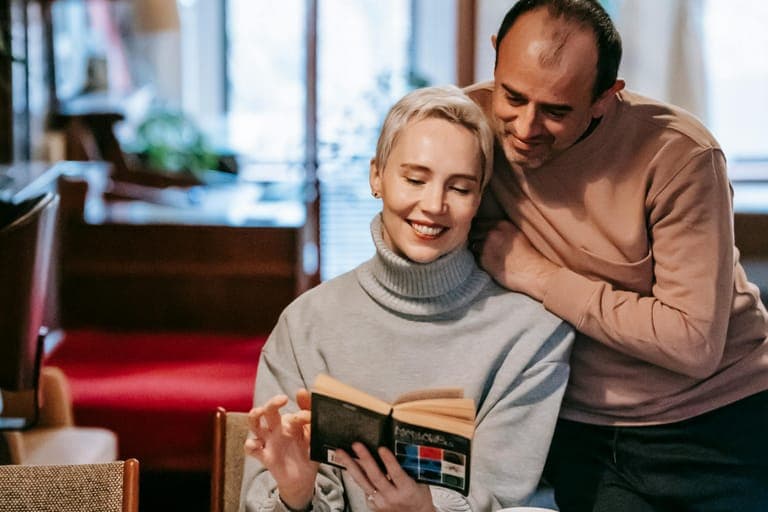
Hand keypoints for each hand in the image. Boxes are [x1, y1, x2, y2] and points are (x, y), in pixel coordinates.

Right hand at [244, 389, 316, 509]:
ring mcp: (270, 442)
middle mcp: (278, 429)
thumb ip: (311, 416)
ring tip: (259, 412)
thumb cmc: (308, 453)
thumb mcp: (314, 435)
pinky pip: (251, 448)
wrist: (303, 479)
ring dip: (254, 416)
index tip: (308, 418)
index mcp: (291, 423)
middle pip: (269, 410)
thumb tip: (304, 394)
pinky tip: (255, 444)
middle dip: (273, 403)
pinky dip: (250, 444)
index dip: (301, 413)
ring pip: (255, 424)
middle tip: (282, 399)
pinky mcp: (265, 456)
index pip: (293, 413)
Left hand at [334, 442, 434, 511]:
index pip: (397, 474)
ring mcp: (381, 503)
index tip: (382, 448)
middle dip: (365, 459)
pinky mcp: (373, 505)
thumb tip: (395, 450)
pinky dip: (355, 475)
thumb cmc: (418, 497)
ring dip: (351, 466)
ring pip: (363, 482)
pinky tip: (348, 465)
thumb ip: (408, 468)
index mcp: (407, 490)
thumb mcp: (419, 481)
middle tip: (357, 445)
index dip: (389, 461)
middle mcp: (392, 498)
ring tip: (342, 454)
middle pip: (376, 477)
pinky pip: (362, 488)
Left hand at [478, 221, 558, 300]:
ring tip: (489, 255)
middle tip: (483, 245)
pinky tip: (491, 263)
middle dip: (476, 237)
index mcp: (502, 224)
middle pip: (474, 231)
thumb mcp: (518, 234)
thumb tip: (490, 228)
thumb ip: (503, 229)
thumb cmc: (530, 255)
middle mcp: (492, 232)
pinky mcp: (484, 260)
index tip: (482, 234)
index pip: (480, 221)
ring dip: (477, 249)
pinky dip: (480, 260)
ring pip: (473, 244)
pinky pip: (476, 258)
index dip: (480, 229)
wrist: (535, 272)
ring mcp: (487, 246)